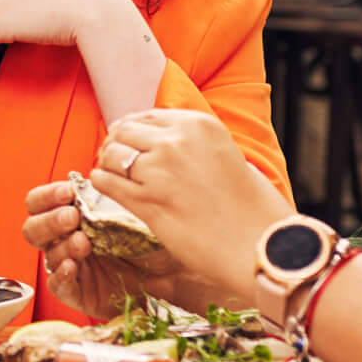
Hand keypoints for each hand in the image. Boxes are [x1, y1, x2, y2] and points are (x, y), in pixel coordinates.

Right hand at [19, 175, 181, 320]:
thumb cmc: (152, 239)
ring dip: (62, 245)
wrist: (175, 274)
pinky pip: (57, 284)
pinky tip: (74, 266)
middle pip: (33, 228)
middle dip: (50, 220)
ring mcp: (70, 266)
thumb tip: (93, 178)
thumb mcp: (130, 212)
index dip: (47, 196)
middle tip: (73, 217)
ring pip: (46, 254)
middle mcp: (66, 240)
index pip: (40, 203)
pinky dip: (62, 274)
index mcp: (73, 216)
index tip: (67, 191)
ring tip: (84, 243)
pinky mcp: (78, 293)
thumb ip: (106, 199)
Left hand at [87, 110, 293, 300]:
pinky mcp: (147, 200)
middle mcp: (175, 141)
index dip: (131, 130)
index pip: (146, 116)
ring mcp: (159, 170)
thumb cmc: (251, 207)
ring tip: (110, 174)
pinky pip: (106, 182)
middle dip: (115, 144)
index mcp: (198, 124)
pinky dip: (101, 183)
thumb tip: (160, 141)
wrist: (260, 245)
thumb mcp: (226, 154)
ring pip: (111, 155)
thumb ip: (192, 143)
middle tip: (113, 160)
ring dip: (106, 164)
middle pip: (123, 131)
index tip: (126, 140)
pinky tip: (106, 188)